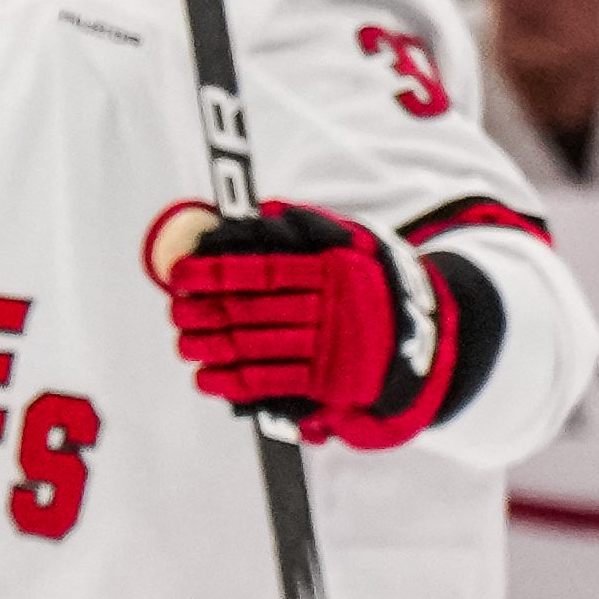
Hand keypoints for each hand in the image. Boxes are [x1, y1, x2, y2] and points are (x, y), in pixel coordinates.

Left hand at [165, 203, 471, 442]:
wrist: (424, 340)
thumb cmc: (374, 285)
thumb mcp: (356, 244)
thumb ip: (310, 230)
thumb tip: (263, 214)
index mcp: (334, 270)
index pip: (266, 270)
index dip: (218, 273)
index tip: (181, 273)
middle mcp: (332, 309)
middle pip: (255, 310)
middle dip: (207, 312)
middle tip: (174, 311)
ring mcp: (330, 349)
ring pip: (259, 347)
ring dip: (214, 347)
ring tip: (184, 344)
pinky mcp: (329, 384)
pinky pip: (274, 383)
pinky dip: (235, 382)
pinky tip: (207, 379)